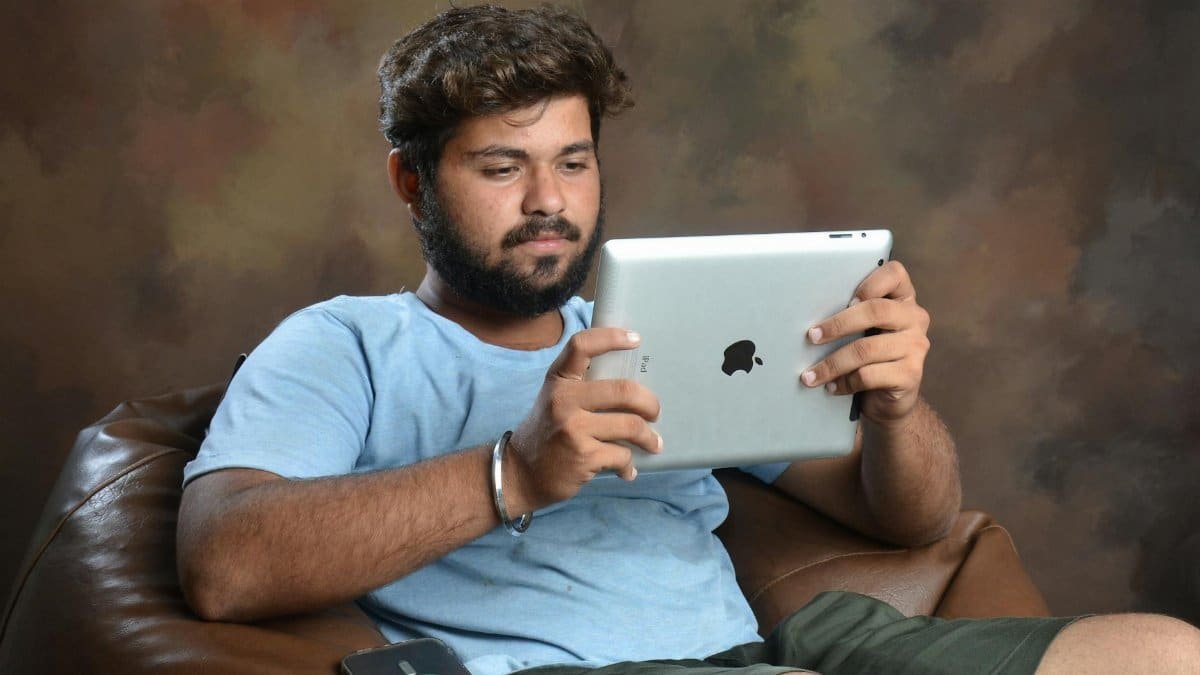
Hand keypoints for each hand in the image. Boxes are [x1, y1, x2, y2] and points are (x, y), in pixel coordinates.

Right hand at [507, 328, 662, 510]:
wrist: (520, 474)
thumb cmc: (547, 433)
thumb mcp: (555, 401)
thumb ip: (582, 388)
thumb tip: (633, 388)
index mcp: (558, 381)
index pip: (582, 346)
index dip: (611, 337)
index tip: (635, 339)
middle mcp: (564, 400)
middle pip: (623, 390)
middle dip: (649, 403)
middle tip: (654, 412)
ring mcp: (574, 429)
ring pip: (631, 426)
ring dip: (648, 437)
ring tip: (653, 443)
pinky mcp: (584, 457)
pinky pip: (622, 456)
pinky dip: (629, 466)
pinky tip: (626, 470)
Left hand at [799, 261, 930, 425]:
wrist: (889, 399)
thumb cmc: (870, 357)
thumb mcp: (864, 331)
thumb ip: (852, 315)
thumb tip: (811, 313)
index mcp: (903, 299)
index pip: (894, 274)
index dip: (870, 282)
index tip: (845, 299)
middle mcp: (915, 318)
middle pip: (875, 310)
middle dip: (838, 324)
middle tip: (812, 337)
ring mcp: (916, 347)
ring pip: (866, 349)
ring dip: (832, 363)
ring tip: (811, 375)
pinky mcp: (911, 374)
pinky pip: (869, 375)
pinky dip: (844, 382)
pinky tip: (832, 387)